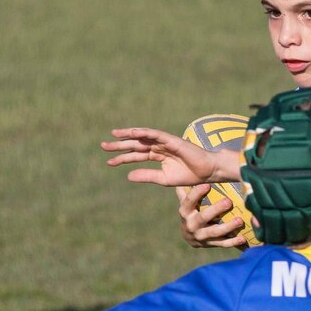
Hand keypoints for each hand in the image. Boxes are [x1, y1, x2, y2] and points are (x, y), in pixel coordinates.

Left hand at [101, 128, 222, 186]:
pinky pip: (155, 134)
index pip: (136, 155)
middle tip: (103, 146)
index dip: (122, 158)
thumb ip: (147, 176)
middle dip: (120, 145)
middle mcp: (159, 147)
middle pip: (136, 144)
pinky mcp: (172, 140)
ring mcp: (165, 142)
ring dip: (128, 135)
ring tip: (114, 135)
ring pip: (143, 137)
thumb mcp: (164, 179)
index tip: (109, 162)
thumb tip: (128, 176)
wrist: (207, 172)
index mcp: (158, 156)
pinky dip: (144, 132)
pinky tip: (133, 132)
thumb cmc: (190, 175)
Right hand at [176, 184, 247, 248]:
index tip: (207, 185)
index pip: (189, 201)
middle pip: (203, 217)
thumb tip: (183, 172)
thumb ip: (185, 190)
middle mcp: (191, 225)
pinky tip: (243, 238)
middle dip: (216, 210)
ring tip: (239, 220)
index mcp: (184, 212)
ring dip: (228, 227)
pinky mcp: (210, 244)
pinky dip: (233, 242)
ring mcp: (200, 236)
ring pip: (214, 232)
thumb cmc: (190, 212)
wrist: (188, 235)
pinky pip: (222, 244)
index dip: (197, 193)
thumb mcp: (185, 202)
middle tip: (228, 202)